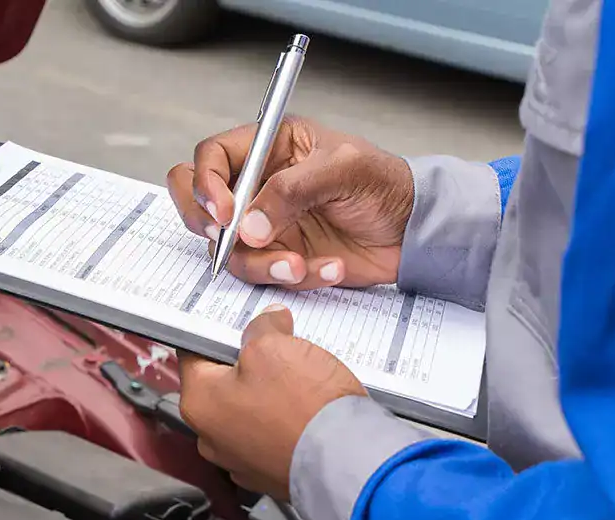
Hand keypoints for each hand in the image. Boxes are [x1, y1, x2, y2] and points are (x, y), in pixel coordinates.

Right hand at [167, 116, 413, 289]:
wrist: (415, 232)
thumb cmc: (387, 185)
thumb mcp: (345, 169)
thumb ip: (292, 190)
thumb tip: (248, 224)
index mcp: (269, 147)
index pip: (212, 158)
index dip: (206, 183)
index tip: (225, 213)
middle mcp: (258, 186)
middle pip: (199, 204)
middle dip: (210, 228)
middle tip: (234, 241)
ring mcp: (265, 226)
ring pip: (229, 251)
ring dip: (262, 264)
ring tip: (302, 264)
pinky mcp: (279, 258)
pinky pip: (264, 276)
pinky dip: (295, 278)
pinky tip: (329, 268)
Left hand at [178, 305, 365, 499]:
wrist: (345, 460)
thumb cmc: (302, 406)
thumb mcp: (274, 346)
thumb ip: (261, 329)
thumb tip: (266, 323)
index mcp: (199, 403)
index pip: (193, 355)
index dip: (217, 334)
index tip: (238, 325)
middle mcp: (210, 438)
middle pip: (222, 386)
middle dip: (247, 365)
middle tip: (276, 349)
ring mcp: (239, 461)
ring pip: (247, 413)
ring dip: (267, 395)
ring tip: (298, 381)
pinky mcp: (268, 474)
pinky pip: (269, 438)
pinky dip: (282, 423)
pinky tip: (306, 411)